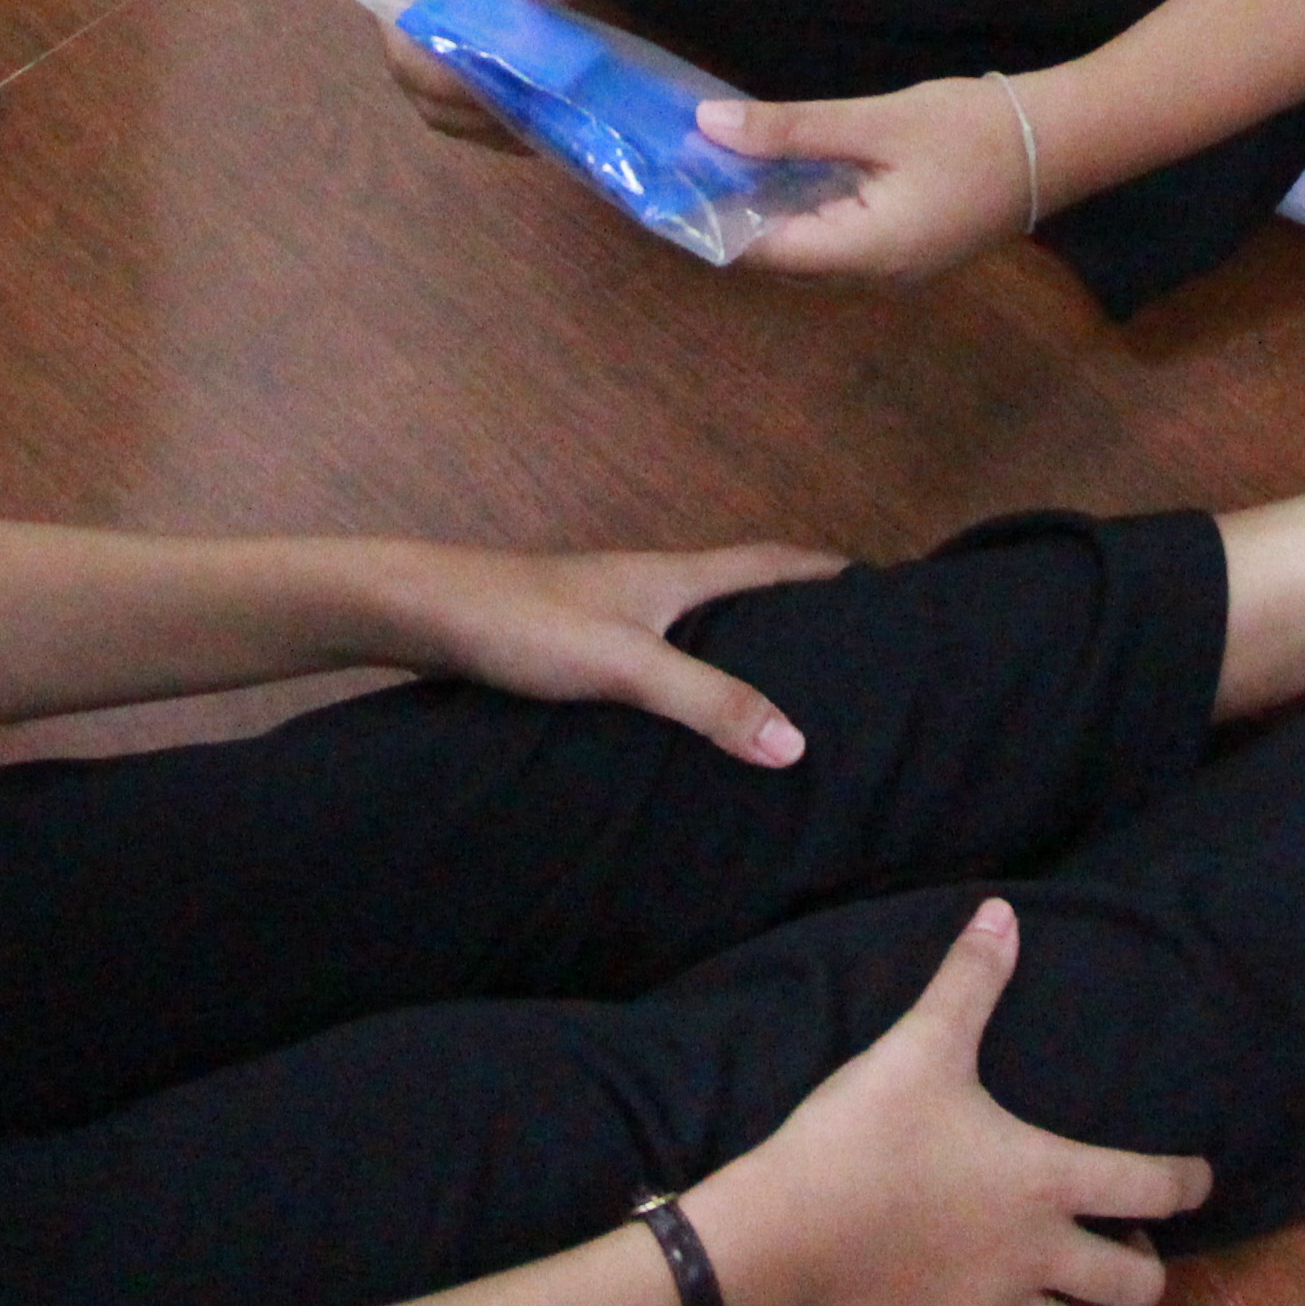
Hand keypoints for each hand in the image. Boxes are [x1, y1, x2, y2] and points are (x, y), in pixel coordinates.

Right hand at [362, 0, 584, 145]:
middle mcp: (401, 5)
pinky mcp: (455, 19)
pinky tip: (543, 109)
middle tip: (539, 127)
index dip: (453, 82)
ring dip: (485, 116)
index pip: (407, 50)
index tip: (508, 96)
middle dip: (473, 113)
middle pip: (420, 83)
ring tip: (545, 129)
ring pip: (440, 90)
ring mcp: (426, 17)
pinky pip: (466, 73)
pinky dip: (496, 98)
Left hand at [362, 538, 844, 766]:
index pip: (773, 561)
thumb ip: (708, 702)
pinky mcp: (574, 643)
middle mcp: (649, 585)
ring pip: (696, 625)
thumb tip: (796, 744)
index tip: (883, 587)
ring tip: (781, 693)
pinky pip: (655, 656)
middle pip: (741, 591)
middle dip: (796, 614)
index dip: (829, 572)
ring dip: (740, 648)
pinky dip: (687, 677)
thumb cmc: (521, 622)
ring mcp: (610, 612)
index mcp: (674, 575)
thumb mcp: (626, 666)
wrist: (420, 611)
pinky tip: (682, 721)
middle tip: (849, 651)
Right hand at [683, 902, 1206, 1305]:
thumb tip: (1003, 912)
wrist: (787, 1226)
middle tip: (1126, 1249)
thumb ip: (969, 982)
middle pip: (1133, 1289)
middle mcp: (1036, 1257)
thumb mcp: (921, 1044)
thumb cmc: (867, 1130)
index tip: (1199, 1182)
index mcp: (1045, 1181)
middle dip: (1144, 1273)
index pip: (1149, 1187)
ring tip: (1065, 1304)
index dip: (1186, 1184)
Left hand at [694, 77, 1039, 282]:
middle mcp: (874, 274)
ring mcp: (895, 266)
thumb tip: (708, 126)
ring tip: (720, 161)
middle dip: (731, 213)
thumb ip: (791, 130)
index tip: (664, 183)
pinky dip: (804, 207)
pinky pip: (839, 238)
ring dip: (766, 209)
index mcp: (864, 252)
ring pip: (809, 247)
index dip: (708, 219)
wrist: (1063, 140)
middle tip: (684, 163)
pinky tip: (782, 168)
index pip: (760, 249)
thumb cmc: (973, 130)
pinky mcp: (910, 248)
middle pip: (781, 255)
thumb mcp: (876, 122)